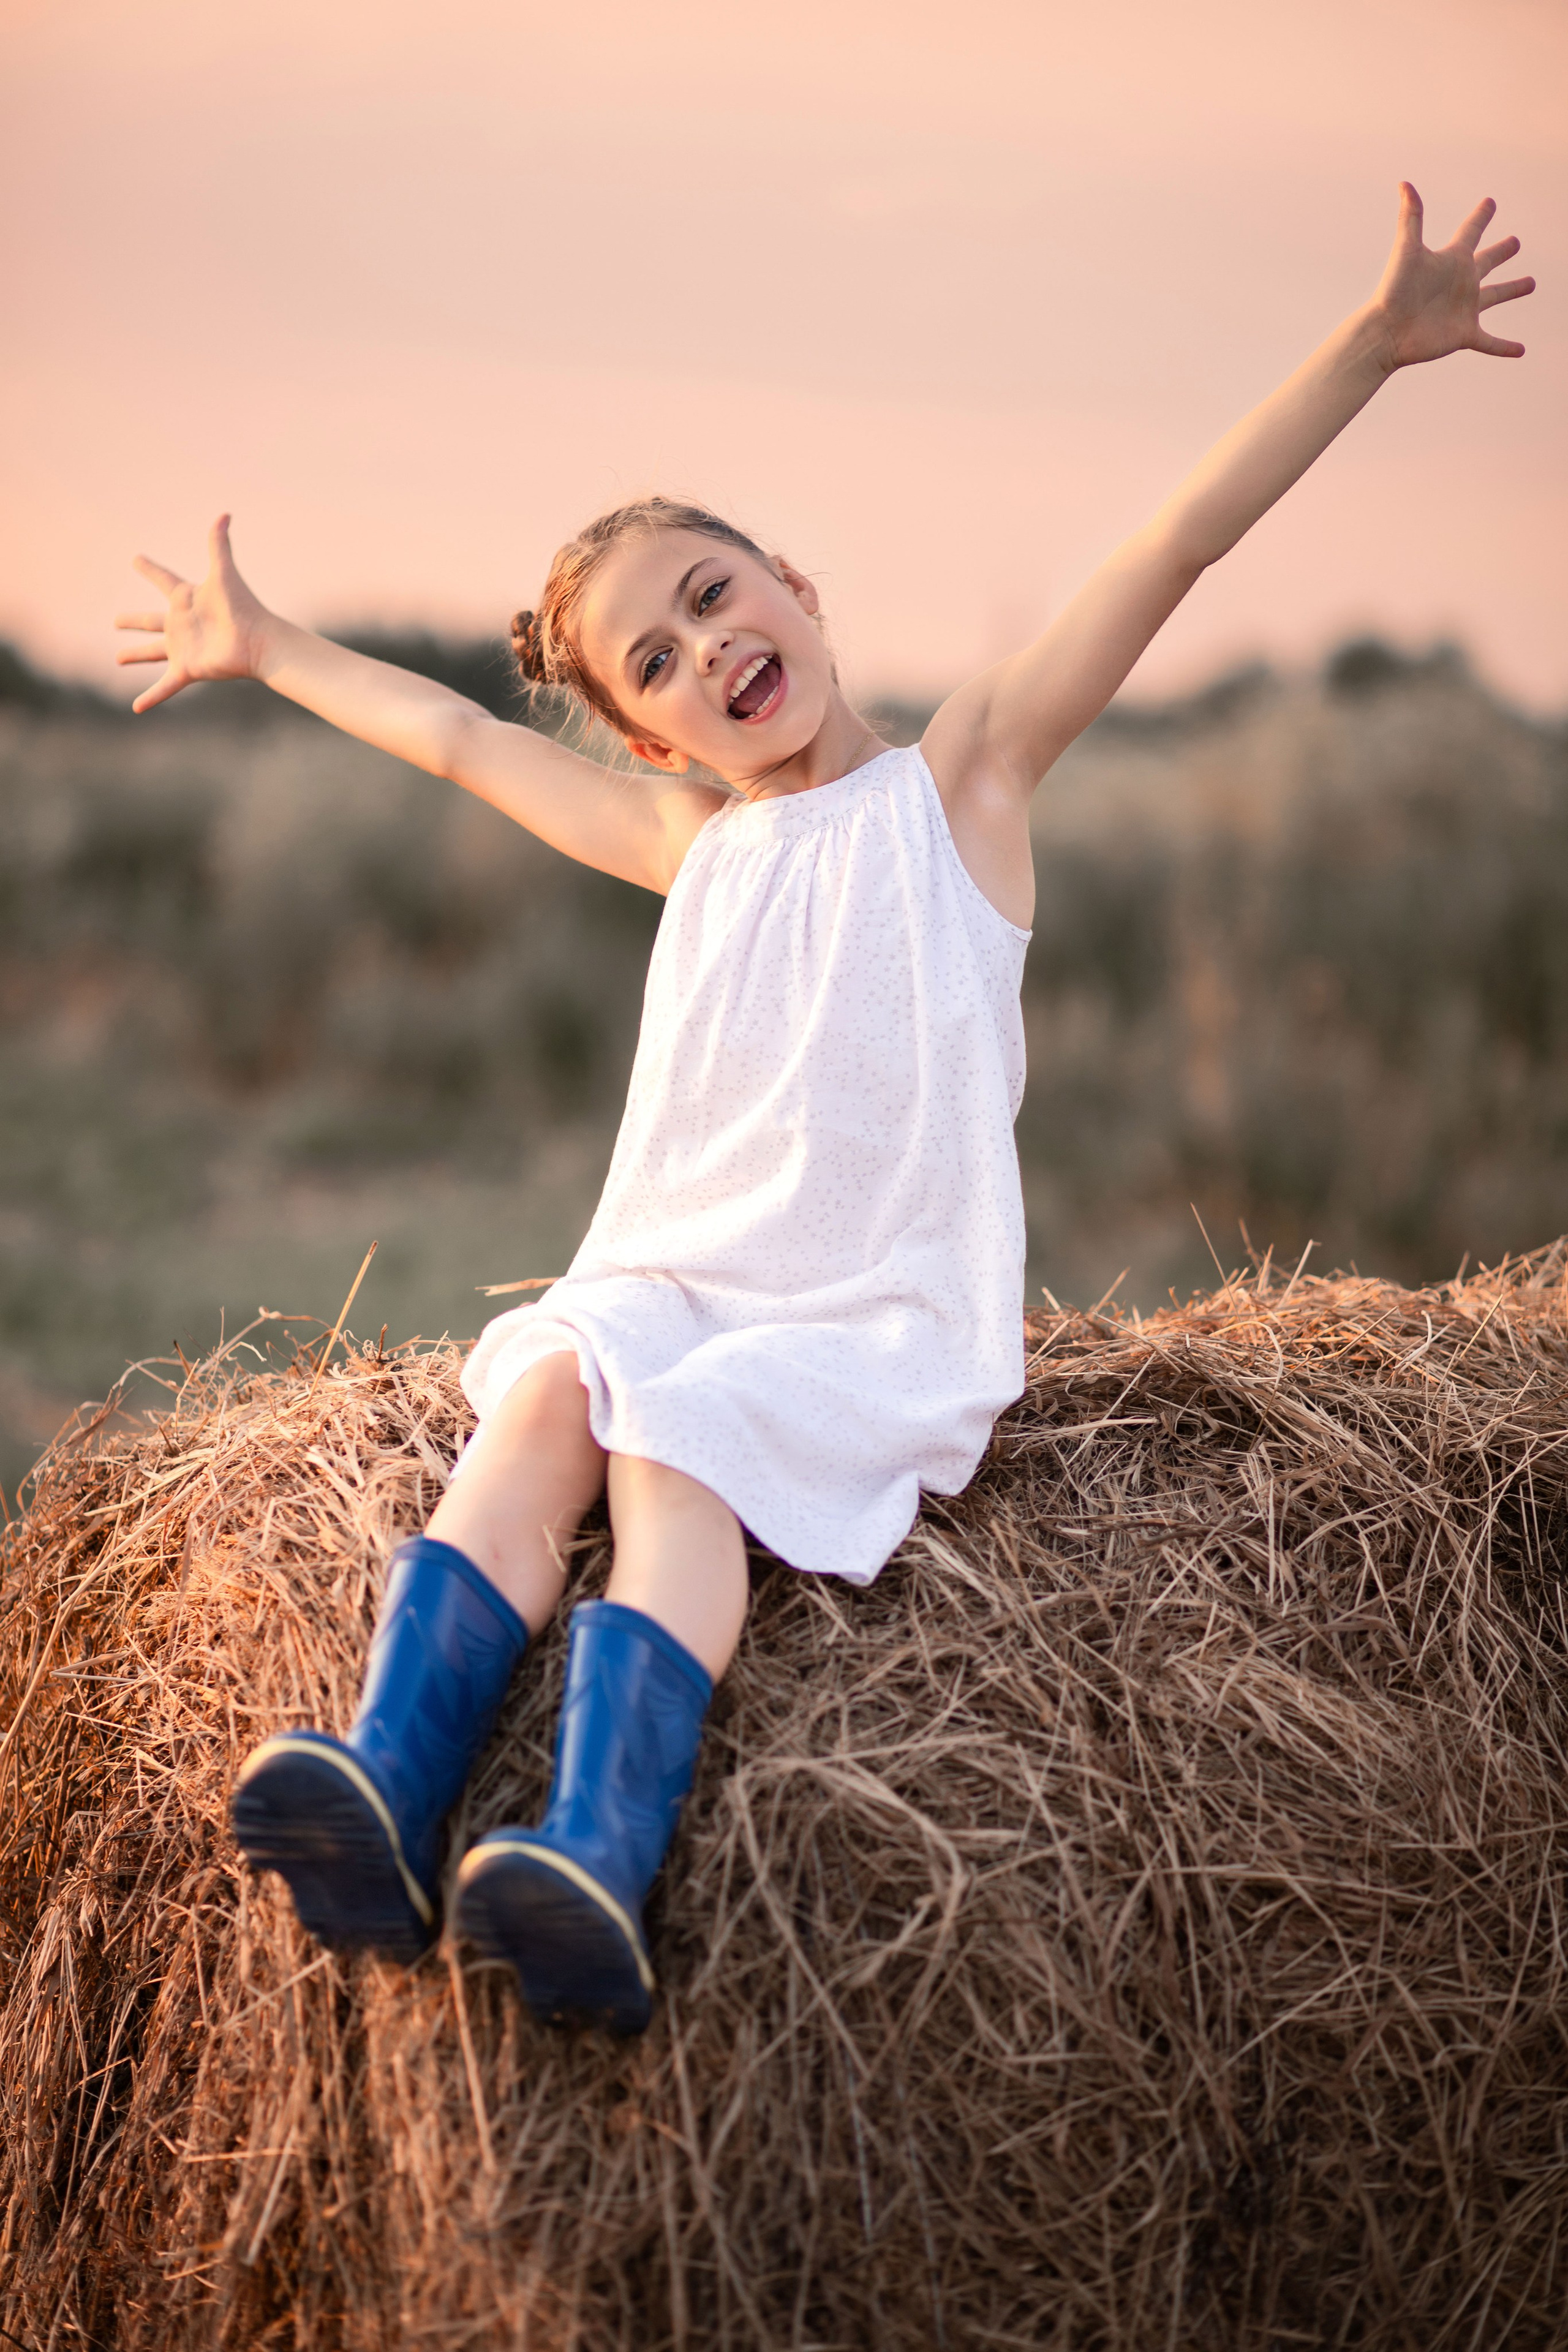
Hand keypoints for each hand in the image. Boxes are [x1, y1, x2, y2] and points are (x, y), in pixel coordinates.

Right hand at [114, 514, 272, 711]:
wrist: (258, 641)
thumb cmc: (242, 607)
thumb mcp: (224, 573)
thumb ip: (219, 544)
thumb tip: (224, 512)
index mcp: (185, 599)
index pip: (162, 579)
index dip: (150, 569)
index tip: (136, 559)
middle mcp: (181, 624)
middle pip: (151, 621)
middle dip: (133, 621)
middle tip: (115, 620)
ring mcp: (182, 647)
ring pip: (152, 652)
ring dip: (136, 656)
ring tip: (118, 659)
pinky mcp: (187, 669)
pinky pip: (165, 686)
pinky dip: (152, 697)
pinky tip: (137, 709)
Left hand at [1372, 183, 1533, 370]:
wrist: (1386, 332)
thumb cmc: (1394, 290)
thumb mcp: (1407, 250)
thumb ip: (1410, 217)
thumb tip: (1404, 183)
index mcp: (1451, 259)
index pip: (1471, 231)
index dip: (1481, 217)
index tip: (1490, 203)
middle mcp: (1460, 282)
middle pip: (1487, 262)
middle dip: (1501, 252)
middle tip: (1515, 242)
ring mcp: (1464, 309)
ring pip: (1495, 297)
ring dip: (1512, 290)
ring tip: (1530, 283)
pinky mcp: (1464, 334)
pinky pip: (1490, 342)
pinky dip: (1504, 347)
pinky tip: (1520, 351)